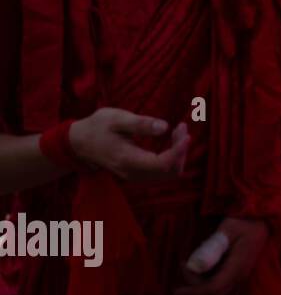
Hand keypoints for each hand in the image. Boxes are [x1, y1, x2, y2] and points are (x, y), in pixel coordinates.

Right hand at [67, 109, 188, 180]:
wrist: (80, 142)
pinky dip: (173, 157)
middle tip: (181, 127)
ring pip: (169, 173)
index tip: (186, 133)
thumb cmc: (98, 126)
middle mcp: (133, 173)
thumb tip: (165, 127)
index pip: (162, 163)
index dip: (178, 151)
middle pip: (170, 171)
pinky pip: (163, 171)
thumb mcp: (116, 118)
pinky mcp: (139, 174)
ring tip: (178, 131)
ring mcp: (136, 176)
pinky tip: (172, 139)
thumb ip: (140, 124)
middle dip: (181, 150)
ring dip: (179, 153)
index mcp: (128, 159)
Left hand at [175, 217, 268, 294]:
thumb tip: (196, 266)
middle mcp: (240, 275)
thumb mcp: (227, 230)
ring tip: (190, 262)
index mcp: (237, 266)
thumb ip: (212, 247)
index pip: (213, 288)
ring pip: (217, 289)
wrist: (263, 219)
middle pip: (214, 293)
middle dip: (195, 286)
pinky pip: (221, 282)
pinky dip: (207, 278)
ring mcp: (240, 274)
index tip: (176, 291)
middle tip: (185, 265)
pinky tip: (202, 263)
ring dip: (200, 282)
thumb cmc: (244, 221)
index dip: (193, 292)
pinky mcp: (238, 271)